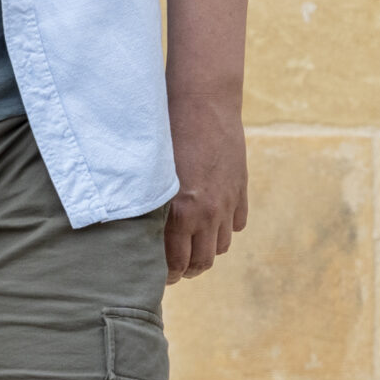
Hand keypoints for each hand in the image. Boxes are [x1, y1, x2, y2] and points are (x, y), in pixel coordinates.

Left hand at [165, 88, 247, 281]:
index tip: (157, 275)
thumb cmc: (166, 133)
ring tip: (191, 247)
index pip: (176, 262)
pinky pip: (237, 224)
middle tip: (173, 269)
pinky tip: (211, 222)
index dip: (166, 274)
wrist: (203, 103)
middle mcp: (208, 213)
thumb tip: (139, 234)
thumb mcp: (152, 174)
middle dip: (186, 270)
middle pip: (202, 261)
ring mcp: (228, 202)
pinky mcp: (241, 189)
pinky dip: (225, 228)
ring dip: (206, 250)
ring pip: (222, 245)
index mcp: (180, 212)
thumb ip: (152, 206)